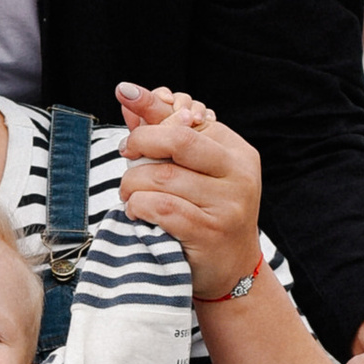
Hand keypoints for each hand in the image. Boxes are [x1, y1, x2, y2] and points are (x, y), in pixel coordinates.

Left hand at [113, 81, 261, 300]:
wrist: (230, 269)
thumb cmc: (206, 213)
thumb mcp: (195, 171)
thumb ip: (165, 134)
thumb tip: (130, 98)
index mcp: (237, 153)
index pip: (188, 121)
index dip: (152, 108)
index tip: (125, 94)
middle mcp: (239, 176)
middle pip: (178, 140)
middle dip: (141, 141)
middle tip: (125, 152)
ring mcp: (227, 205)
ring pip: (162, 177)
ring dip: (132, 183)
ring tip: (129, 192)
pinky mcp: (209, 232)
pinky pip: (160, 208)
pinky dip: (138, 206)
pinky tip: (136, 211)